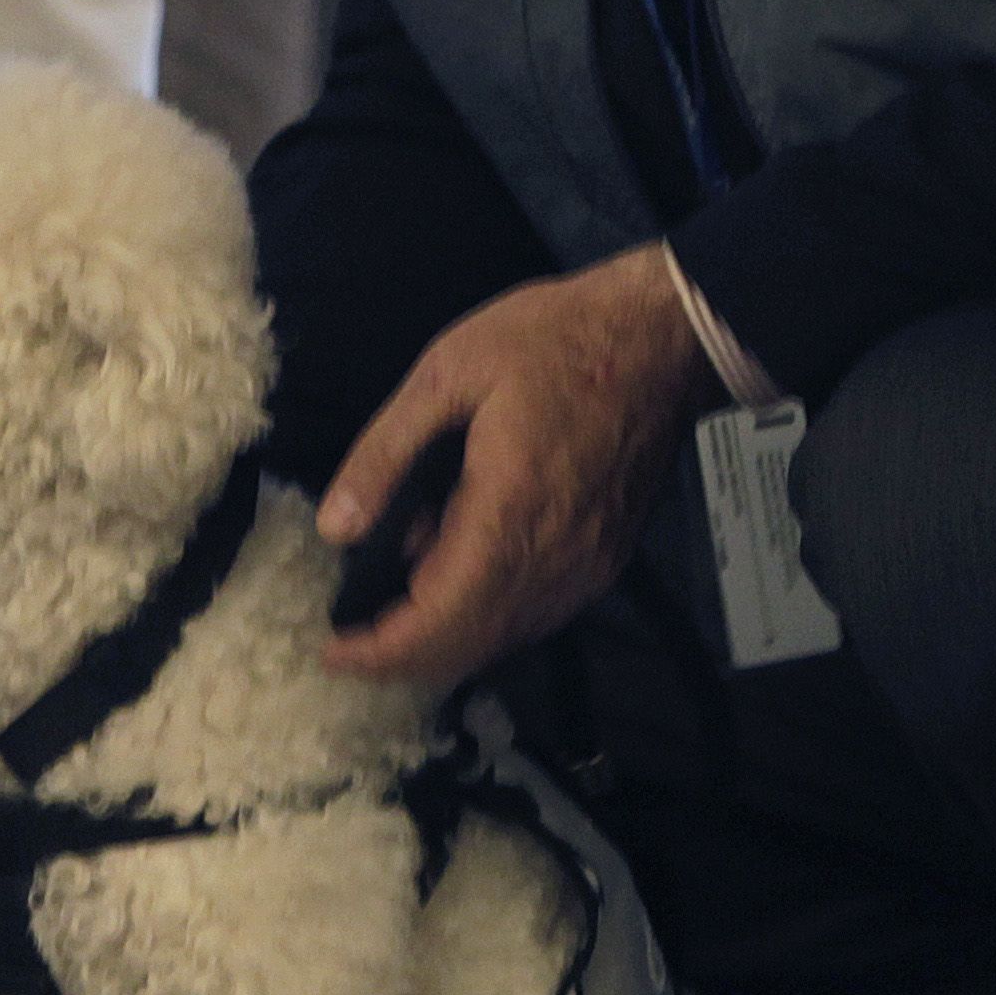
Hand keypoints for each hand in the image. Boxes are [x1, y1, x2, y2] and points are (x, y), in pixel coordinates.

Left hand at [313, 246, 717, 689]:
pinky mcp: (606, 558)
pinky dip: (485, 616)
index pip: (437, 620)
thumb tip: (336, 527)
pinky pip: (537, 613)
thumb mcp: (445, 373)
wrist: (663, 335)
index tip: (332, 653)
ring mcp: (588, 565)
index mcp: (510, 512)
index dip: (380, 652)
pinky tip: (452, 574)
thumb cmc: (553, 339)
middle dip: (403, 658)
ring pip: (505, 638)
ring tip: (388, 604)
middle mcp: (555, 558)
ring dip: (444, 640)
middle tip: (347, 642)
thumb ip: (384, 454)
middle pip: (470, 647)